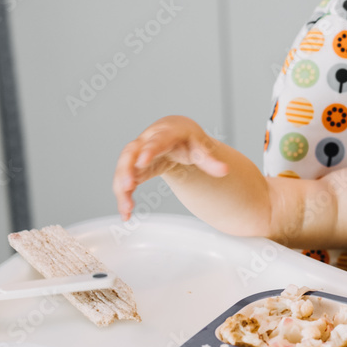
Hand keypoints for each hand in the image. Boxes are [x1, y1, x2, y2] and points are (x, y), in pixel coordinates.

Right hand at [113, 116, 228, 219]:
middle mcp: (147, 141)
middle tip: (127, 186)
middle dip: (127, 169)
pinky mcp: (133, 167)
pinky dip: (123, 197)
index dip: (149, 150)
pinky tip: (126, 214)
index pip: (157, 140)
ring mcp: (137, 154)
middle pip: (131, 153)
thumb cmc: (187, 140)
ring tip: (127, 208)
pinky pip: (124, 181)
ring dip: (122, 187)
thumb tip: (225, 170)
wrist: (175, 136)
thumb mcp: (201, 148)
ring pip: (124, 168)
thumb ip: (211, 161)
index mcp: (166, 133)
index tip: (142, 162)